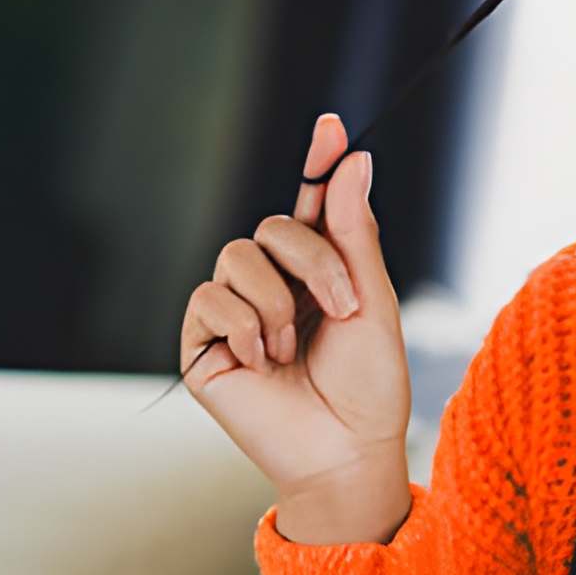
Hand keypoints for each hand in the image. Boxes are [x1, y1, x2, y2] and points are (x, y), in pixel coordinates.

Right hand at [179, 113, 411, 540]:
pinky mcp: (202, 343)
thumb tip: (353, 159)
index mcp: (318, 271)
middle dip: (313, 260)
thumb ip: (352, 230)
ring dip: (278, 300)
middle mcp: (272, 284)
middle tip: (343, 306)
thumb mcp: (372, 299)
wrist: (345, 448)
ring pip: (237, 255)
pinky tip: (261, 359)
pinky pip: (210, 297)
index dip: (317, 163)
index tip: (332, 126)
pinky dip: (244, 325)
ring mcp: (234, 312)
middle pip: (273, 226)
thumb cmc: (367, 383)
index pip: (310, 204)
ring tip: (294, 345)